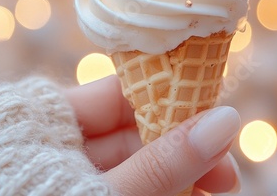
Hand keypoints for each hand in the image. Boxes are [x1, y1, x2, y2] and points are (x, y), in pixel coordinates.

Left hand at [66, 75, 241, 195]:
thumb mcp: (109, 191)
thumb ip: (160, 164)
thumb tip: (226, 119)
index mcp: (49, 118)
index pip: (121, 91)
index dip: (172, 99)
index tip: (216, 114)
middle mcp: (59, 140)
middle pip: (134, 130)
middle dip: (184, 148)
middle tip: (227, 171)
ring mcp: (70, 169)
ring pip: (135, 162)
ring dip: (179, 173)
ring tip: (216, 188)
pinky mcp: (81, 188)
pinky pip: (128, 184)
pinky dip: (159, 188)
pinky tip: (191, 195)